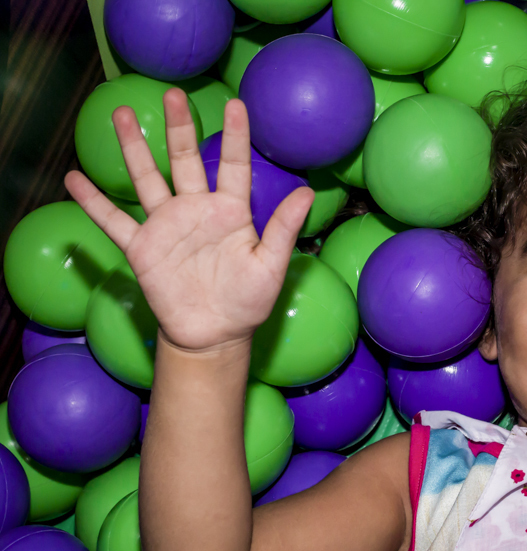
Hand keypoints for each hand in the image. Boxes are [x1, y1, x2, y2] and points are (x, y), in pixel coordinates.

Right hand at [64, 89, 313, 352]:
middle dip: (179, 127)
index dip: (235, 136)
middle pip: (184, 160)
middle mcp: (196, 210)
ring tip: (121, 113)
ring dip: (133, 147)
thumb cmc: (248, 301)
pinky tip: (73, 178)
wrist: (215, 334)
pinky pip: (113, 221)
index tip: (236, 104)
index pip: (233, 166)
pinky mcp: (142, 247)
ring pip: (147, 178)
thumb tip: (308, 192)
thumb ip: (283, 228)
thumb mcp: (270, 265)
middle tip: (173, 94)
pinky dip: (93, 202)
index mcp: (230, 212)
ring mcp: (166, 226)